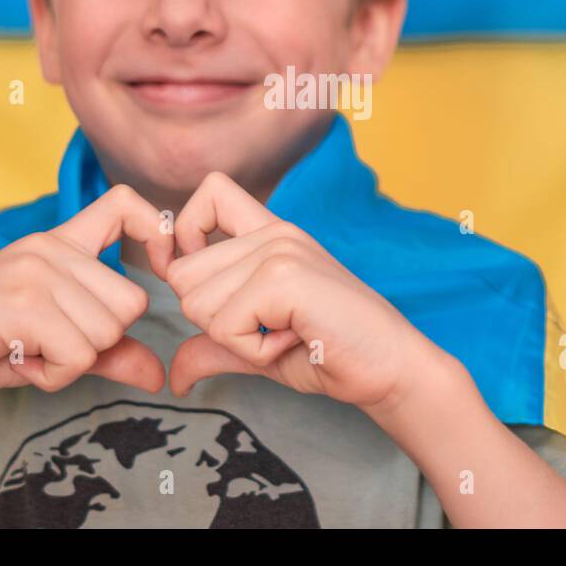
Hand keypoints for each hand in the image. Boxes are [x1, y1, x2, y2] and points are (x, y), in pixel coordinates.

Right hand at [0, 185, 174, 402]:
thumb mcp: (53, 344)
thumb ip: (108, 352)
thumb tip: (159, 375)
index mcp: (60, 243)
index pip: (125, 205)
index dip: (158, 234)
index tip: (159, 274)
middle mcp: (51, 248)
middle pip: (131, 303)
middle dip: (98, 343)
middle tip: (48, 345)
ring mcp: (36, 272)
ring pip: (108, 333)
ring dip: (72, 363)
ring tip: (28, 351)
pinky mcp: (23, 304)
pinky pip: (80, 357)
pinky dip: (54, 377)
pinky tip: (19, 362)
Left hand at [165, 172, 445, 413]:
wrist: (392, 370)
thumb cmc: (334, 355)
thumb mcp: (260, 348)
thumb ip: (216, 345)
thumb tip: (174, 373)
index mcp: (269, 234)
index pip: (210, 192)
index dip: (182, 235)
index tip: (200, 279)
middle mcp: (273, 233)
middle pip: (183, 273)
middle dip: (211, 319)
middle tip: (267, 328)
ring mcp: (279, 250)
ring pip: (197, 304)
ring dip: (236, 340)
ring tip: (286, 334)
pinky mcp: (284, 278)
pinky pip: (225, 327)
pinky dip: (253, 352)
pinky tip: (294, 340)